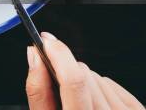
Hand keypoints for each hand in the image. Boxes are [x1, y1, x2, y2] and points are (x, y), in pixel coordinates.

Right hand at [26, 32, 143, 109]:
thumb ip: (38, 91)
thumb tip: (34, 56)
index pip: (74, 80)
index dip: (58, 53)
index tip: (45, 41)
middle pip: (83, 73)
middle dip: (66, 71)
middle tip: (57, 88)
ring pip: (96, 75)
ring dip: (83, 82)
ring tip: (77, 105)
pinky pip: (111, 83)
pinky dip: (98, 88)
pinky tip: (92, 106)